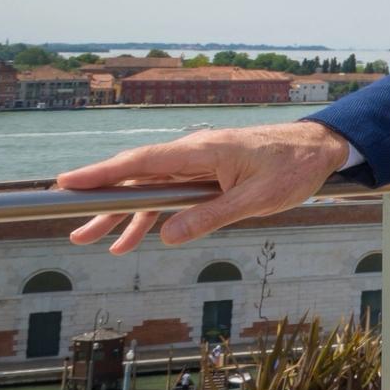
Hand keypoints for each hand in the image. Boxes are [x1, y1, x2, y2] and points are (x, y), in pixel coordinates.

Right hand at [57, 121, 352, 252]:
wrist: (320, 147)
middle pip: (139, 178)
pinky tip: (136, 238)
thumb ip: (211, 216)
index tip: (68, 182)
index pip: (142, 162)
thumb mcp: (256, 199)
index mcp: (202, 151)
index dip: (103, 173)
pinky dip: (153, 214)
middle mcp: (194, 152)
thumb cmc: (293, 167)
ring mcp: (200, 162)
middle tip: (74, 229)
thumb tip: (167, 236)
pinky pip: (172, 193)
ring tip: (94, 242)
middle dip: (104, 203)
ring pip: (152, 189)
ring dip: (125, 215)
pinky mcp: (209, 172)